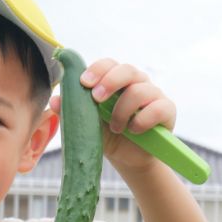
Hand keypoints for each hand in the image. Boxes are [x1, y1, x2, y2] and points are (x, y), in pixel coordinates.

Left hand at [51, 58, 175, 173]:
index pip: (109, 64)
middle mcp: (136, 82)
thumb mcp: (87, 125)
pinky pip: (158, 108)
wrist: (129, 158)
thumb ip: (73, 111)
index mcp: (115, 80)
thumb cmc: (108, 135)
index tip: (84, 83)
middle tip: (97, 99)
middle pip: (127, 70)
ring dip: (122, 110)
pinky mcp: (167, 110)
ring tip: (116, 128)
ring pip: (140, 90)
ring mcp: (153, 94)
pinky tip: (134, 130)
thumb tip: (54, 100)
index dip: (97, 69)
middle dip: (109, 82)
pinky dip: (142, 120)